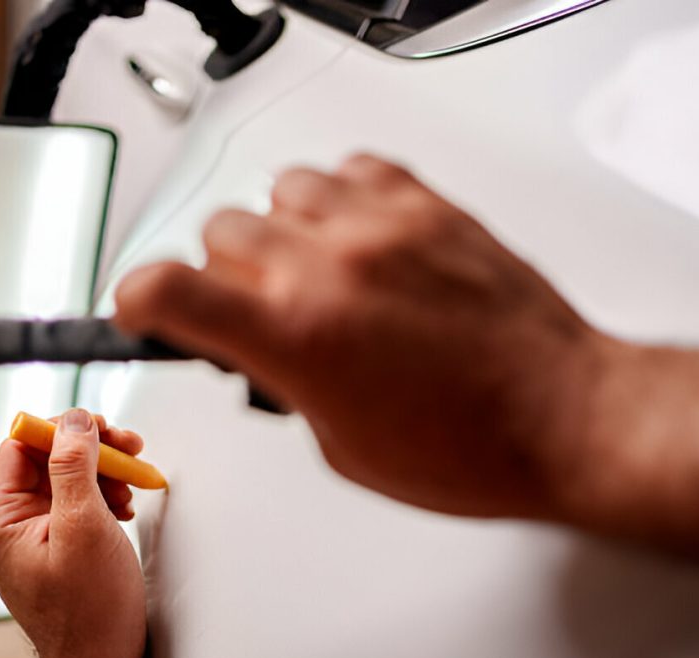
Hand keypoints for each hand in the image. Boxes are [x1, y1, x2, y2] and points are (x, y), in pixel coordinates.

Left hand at [0, 409, 145, 657]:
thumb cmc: (89, 613)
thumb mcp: (83, 528)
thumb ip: (73, 469)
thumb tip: (71, 422)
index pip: (19, 447)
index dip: (58, 430)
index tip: (95, 427)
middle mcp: (12, 525)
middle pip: (47, 457)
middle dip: (90, 448)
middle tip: (125, 444)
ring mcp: (36, 534)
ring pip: (67, 476)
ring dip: (103, 470)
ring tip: (131, 480)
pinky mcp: (60, 542)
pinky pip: (78, 499)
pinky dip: (105, 494)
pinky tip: (124, 504)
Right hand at [114, 154, 612, 520]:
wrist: (563, 418)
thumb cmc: (468, 448)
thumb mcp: (340, 446)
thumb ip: (282, 381)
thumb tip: (259, 347)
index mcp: (296, 337)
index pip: (166, 288)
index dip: (135, 298)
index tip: (141, 309)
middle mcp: (331, 268)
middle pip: (220, 230)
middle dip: (220, 274)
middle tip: (251, 307)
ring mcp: (382, 228)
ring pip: (281, 187)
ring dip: (279, 231)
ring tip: (309, 269)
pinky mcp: (430, 208)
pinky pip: (352, 167)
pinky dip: (337, 197)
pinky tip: (355, 235)